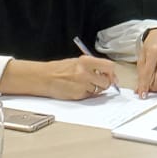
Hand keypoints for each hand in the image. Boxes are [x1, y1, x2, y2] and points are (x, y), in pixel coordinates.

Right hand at [0, 56, 117, 100]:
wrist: (43, 77)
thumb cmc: (60, 69)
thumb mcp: (78, 62)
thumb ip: (94, 66)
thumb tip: (109, 74)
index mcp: (86, 61)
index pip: (109, 66)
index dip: (112, 72)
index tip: (111, 75)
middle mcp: (85, 73)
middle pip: (106, 81)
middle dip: (105, 83)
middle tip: (99, 82)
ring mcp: (81, 85)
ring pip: (99, 90)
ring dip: (95, 89)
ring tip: (84, 84)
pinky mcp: (77, 95)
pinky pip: (89, 96)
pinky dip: (87, 94)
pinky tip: (78, 89)